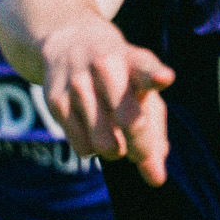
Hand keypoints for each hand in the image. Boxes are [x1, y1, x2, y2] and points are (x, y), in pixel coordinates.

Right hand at [39, 18, 174, 184]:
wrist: (66, 41)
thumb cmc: (119, 75)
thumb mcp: (143, 91)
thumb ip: (155, 134)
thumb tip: (156, 178)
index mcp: (134, 60)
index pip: (146, 68)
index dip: (155, 76)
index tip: (164, 78)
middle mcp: (106, 66)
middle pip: (129, 121)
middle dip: (141, 148)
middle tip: (140, 155)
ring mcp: (78, 82)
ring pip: (105, 143)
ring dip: (115, 150)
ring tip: (114, 133)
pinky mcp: (55, 100)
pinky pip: (82, 147)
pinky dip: (92, 148)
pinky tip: (91, 128)